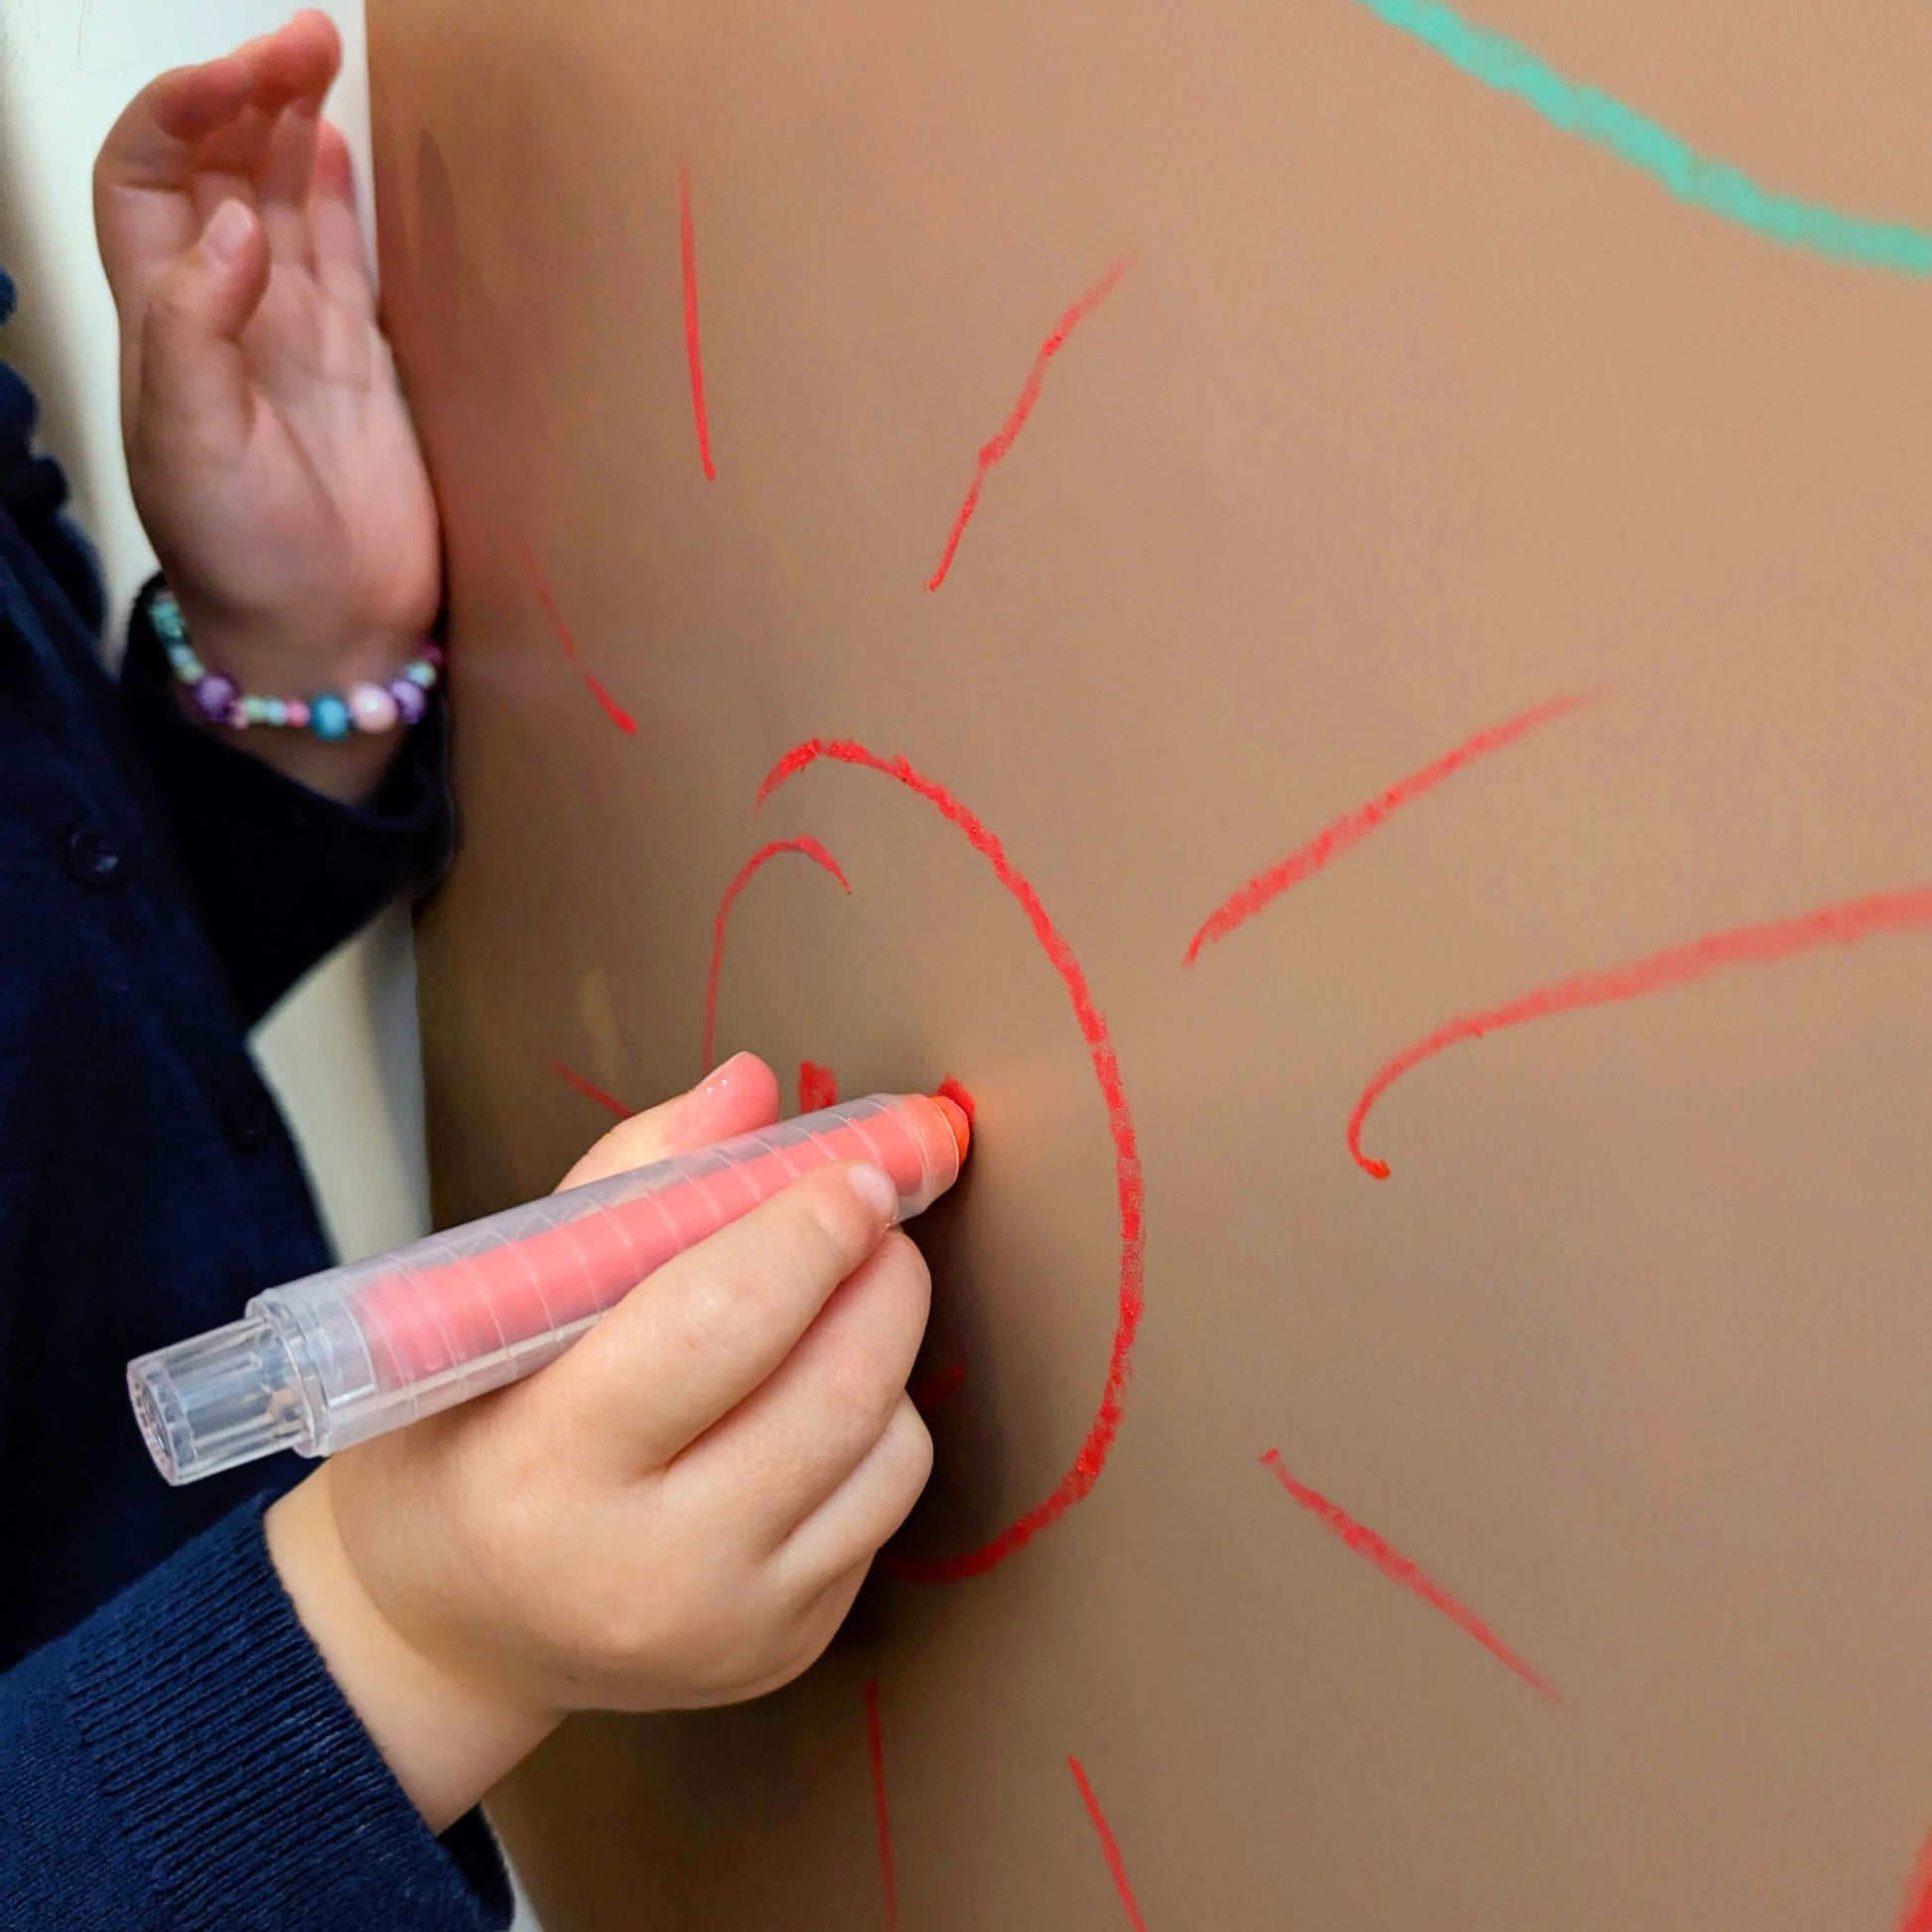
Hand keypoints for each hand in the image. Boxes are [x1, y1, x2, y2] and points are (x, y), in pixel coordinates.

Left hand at [94, 13, 438, 799]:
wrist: (326, 638)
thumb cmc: (244, 557)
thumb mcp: (190, 447)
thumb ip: (198, 331)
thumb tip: (235, 225)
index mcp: (164, 320)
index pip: (149, 176)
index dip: (182, 111)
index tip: (239, 79)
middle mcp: (224, 312)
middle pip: (215, 168)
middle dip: (244, 91)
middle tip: (304, 40)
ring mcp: (293, 335)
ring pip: (279, 199)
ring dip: (288, 122)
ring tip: (319, 54)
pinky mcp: (359, 365)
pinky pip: (343, 258)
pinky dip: (337, 196)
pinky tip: (335, 141)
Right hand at [266, 1055, 935, 1829]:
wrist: (444, 1637)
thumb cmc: (452, 1449)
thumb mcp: (484, 1308)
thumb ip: (623, 1182)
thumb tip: (750, 1085)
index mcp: (542, 1471)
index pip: (720, 1321)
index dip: (808, 1227)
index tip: (849, 1169)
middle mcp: (645, 1571)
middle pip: (832, 1388)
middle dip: (879, 1273)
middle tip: (868, 1213)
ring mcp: (729, 1628)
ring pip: (887, 1445)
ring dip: (882, 1347)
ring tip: (825, 1307)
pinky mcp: (788, 1651)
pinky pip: (886, 1504)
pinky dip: (872, 1428)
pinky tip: (805, 1402)